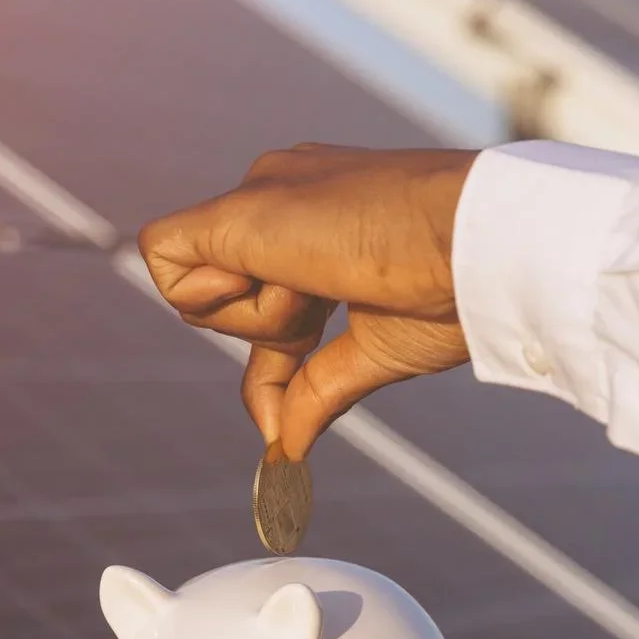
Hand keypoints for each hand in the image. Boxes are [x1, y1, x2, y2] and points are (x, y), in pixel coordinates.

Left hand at [136, 144, 477, 462]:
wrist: (478, 245)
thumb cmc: (452, 289)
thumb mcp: (374, 349)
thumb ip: (318, 388)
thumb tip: (284, 444)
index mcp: (322, 219)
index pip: (264, 293)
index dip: (275, 352)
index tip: (292, 400)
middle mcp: (283, 194)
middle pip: (222, 290)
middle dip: (267, 332)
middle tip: (327, 309)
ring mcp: (260, 194)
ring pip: (195, 280)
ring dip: (259, 317)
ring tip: (324, 284)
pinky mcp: (236, 208)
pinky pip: (160, 252)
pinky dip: (209, 296)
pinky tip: (280, 280)